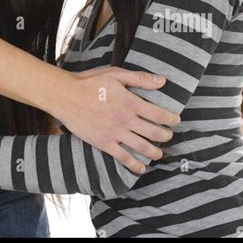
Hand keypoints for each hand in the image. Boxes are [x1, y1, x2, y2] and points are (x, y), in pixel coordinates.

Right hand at [57, 67, 180, 173]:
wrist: (66, 96)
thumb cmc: (90, 82)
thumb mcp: (115, 74)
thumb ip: (140, 78)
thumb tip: (162, 81)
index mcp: (130, 102)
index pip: (159, 114)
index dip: (171, 119)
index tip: (176, 120)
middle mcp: (125, 119)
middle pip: (154, 133)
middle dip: (166, 136)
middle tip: (168, 136)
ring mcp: (115, 133)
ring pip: (142, 148)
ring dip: (155, 152)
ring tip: (159, 153)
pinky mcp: (104, 143)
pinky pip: (124, 158)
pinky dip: (135, 165)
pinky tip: (141, 168)